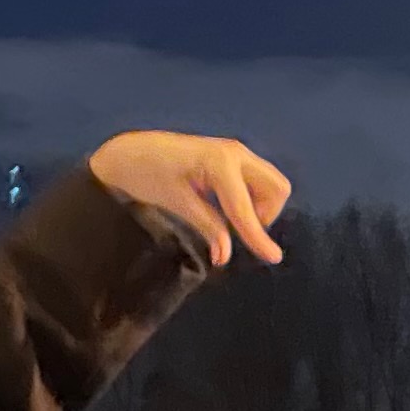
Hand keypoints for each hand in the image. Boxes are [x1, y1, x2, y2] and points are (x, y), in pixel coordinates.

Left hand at [86, 131, 291, 266]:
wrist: (132, 152)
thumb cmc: (148, 174)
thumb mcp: (177, 203)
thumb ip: (207, 227)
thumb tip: (225, 257)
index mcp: (220, 163)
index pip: (245, 208)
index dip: (258, 236)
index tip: (273, 258)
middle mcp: (236, 153)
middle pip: (277, 188)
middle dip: (266, 214)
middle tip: (238, 229)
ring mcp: (236, 153)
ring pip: (271, 184)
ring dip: (260, 206)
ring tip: (229, 219)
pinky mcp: (232, 157)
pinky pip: (257, 180)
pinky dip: (252, 198)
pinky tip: (226, 208)